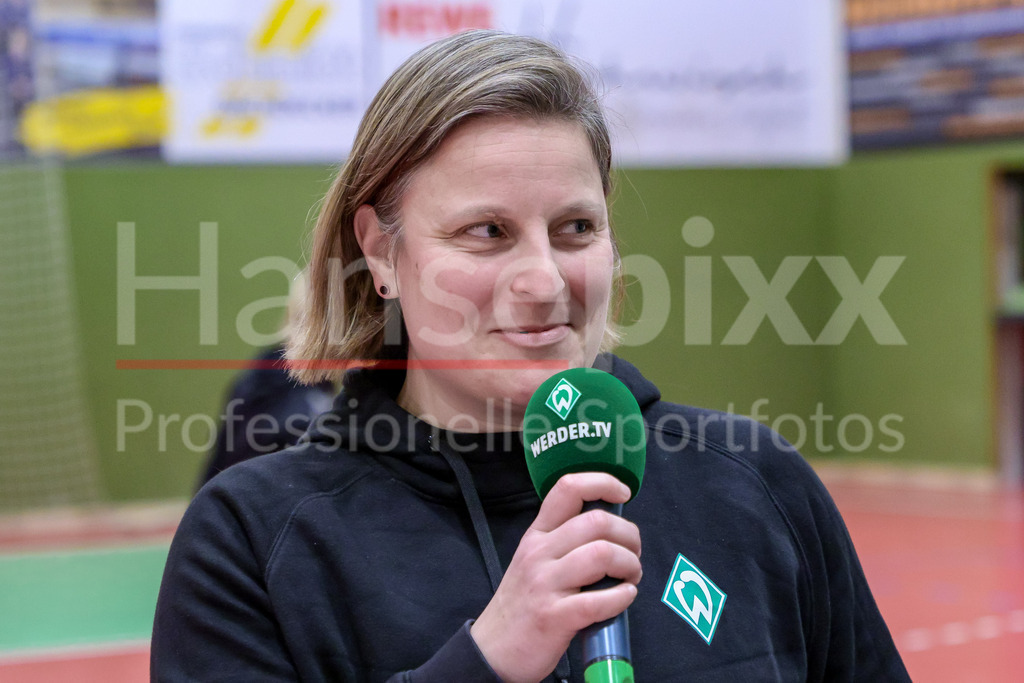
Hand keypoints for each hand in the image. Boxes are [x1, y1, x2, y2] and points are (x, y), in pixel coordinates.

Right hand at [470, 472, 641, 682]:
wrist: (492, 650)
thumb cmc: (522, 603)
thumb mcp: (534, 560)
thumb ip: (564, 541)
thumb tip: (610, 528)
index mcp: (537, 534)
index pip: (567, 488)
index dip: (602, 482)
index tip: (623, 493)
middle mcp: (539, 553)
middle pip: (596, 521)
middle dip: (629, 536)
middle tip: (633, 554)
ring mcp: (545, 584)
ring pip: (602, 554)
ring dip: (629, 565)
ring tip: (630, 577)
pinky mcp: (554, 617)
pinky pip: (599, 600)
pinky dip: (623, 597)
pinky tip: (624, 597)